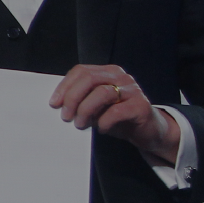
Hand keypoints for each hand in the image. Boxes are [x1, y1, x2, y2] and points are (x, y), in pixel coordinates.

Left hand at [49, 63, 179, 165]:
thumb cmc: (118, 118)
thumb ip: (82, 100)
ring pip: (102, 93)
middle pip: (90, 79)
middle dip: (72, 98)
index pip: (81, 71)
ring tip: (80, 124)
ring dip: (85, 110)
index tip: (54, 103)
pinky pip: (116, 112)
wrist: (149, 131)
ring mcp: (133, 90)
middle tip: (65, 116)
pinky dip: (104, 121)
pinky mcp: (141, 106)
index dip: (65, 86)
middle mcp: (121, 77)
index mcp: (108, 72)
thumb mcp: (97, 107)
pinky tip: (101, 129)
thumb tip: (59, 105)